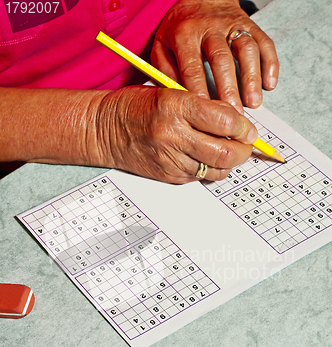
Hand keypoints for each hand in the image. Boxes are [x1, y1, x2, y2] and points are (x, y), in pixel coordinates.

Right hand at [90, 86, 257, 183]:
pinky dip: (211, 169)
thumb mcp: (170, 92)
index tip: (248, 127)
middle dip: (244, 150)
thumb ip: (203, 106)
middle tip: (246, 144)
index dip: (244, 126)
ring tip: (227, 151)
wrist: (105, 130)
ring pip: (217, 170)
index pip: (225, 120)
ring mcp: (171, 159)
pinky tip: (207, 158)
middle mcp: (174, 135)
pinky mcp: (169, 176)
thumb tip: (237, 121)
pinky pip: (202, 177)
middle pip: (226, 152)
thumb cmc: (136, 107)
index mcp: (175, 106)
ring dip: (229, 162)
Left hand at [151, 0, 278, 111]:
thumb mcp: (161, 45)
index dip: (200, 91)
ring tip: (253, 103)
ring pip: (246, 50)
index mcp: (185, 34)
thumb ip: (165, 71)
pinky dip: (270, 63)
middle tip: (233, 114)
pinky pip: (264, 42)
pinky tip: (270, 84)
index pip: (192, 67)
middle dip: (228, 89)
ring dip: (251, 78)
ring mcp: (232, 25)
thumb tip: (177, 98)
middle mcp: (210, 27)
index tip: (206, 113)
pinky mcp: (250, 24)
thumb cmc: (180, 29)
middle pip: (221, 60)